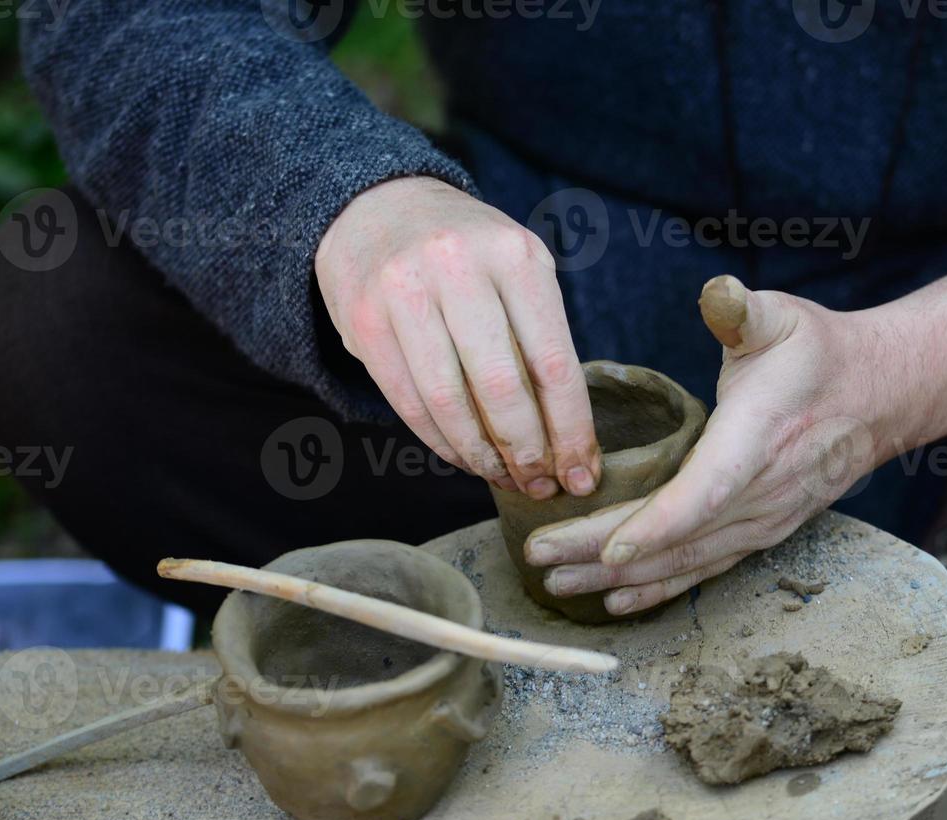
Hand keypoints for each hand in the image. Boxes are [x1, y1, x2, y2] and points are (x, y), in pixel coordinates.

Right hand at [315, 176, 600, 497]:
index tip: (582, 475)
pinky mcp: (364, 321)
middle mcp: (459, 267)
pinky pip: (408, 402)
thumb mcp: (518, 269)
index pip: (554, 364)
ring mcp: (404, 291)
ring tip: (504, 478)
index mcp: (516, 256)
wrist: (379, 207)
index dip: (571, 431)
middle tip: (542, 486)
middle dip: (527, 452)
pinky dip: (441, 441)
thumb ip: (541, 339)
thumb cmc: (468, 254)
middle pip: (502, 389)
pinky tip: (465, 457)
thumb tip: (569, 440)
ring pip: (450, 403)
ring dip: (482, 456)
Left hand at [524, 275, 909, 615]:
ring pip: (684, 562)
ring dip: (619, 579)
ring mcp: (762, 522)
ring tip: (557, 583)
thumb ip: (743, 310)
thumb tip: (718, 292)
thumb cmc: (819, 352)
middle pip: (676, 539)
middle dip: (601, 555)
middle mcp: (761, 494)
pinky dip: (658, 589)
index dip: (656, 526)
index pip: (704, 494)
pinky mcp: (760, 534)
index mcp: (757, 439)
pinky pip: (704, 569)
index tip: (606, 547)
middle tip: (538, 556)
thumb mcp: (783, 317)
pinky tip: (616, 601)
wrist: (881, 396)